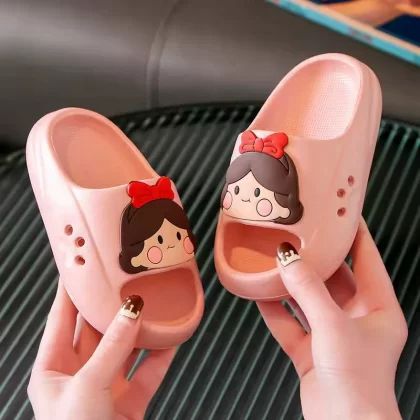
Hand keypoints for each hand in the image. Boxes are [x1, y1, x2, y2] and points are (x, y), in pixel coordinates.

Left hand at [28, 285, 175, 419]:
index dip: (71, 290)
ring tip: (154, 302)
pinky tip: (172, 337)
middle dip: (111, 304)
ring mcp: (105, 386)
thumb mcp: (88, 385)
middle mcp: (78, 373)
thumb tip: (132, 310)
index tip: (82, 265)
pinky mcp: (129, 401)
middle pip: (97, 329)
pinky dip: (161, 354)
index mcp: (52, 368)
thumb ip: (113, 346)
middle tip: (125, 278)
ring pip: (125, 347)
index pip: (62, 317)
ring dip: (140, 328)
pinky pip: (147, 371)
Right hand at [258, 219, 406, 419]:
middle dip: (316, 258)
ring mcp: (332, 334)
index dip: (356, 234)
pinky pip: (290, 321)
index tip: (342, 212)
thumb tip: (288, 260)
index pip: (368, 260)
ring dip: (291, 283)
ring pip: (309, 299)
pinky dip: (275, 309)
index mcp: (378, 309)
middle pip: (335, 277)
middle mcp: (357, 318)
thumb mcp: (333, 326)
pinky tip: (259, 295)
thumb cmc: (357, 382)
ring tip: (274, 260)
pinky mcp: (311, 350)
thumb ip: (308, 291)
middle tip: (297, 234)